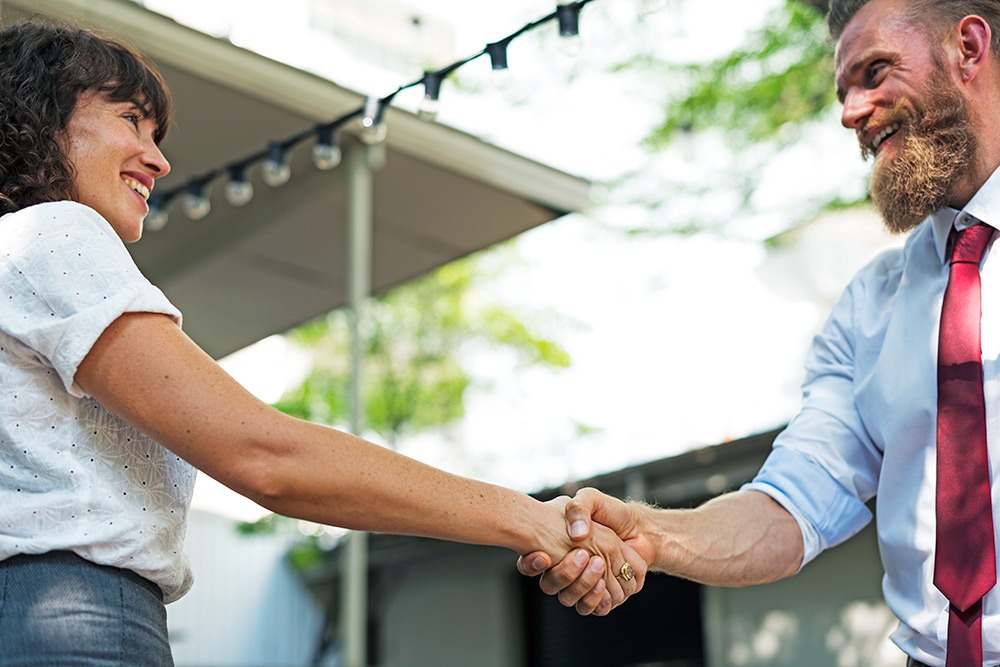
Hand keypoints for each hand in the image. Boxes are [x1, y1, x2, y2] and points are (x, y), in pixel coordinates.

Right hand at [517, 489, 653, 614]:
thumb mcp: (590, 499)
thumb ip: (579, 508)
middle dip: (564, 573)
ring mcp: (583, 584)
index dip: (532, 564)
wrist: (638, 526)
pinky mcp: (602, 596)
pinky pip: (592, 608)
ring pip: (569, 598)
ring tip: (598, 565)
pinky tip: (602, 583)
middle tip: (582, 555)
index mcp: (555, 547)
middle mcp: (566, 568)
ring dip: (582, 584)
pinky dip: (595, 598)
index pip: (530, 564)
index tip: (543, 556)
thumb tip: (575, 534)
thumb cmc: (610, 512)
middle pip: (551, 585)